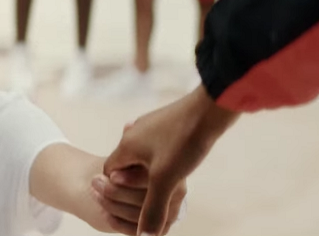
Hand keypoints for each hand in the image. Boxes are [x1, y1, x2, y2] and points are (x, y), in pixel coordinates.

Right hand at [104, 85, 239, 235]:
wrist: (209, 107)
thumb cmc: (184, 141)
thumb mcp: (166, 181)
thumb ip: (151, 210)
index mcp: (127, 146)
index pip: (109, 172)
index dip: (116, 190)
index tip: (129, 202)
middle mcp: (134, 133)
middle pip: (123, 163)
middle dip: (130, 182)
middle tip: (144, 196)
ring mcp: (151, 126)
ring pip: (141, 154)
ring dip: (147, 170)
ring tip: (161, 182)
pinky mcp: (167, 122)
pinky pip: (157, 145)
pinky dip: (161, 158)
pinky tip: (176, 161)